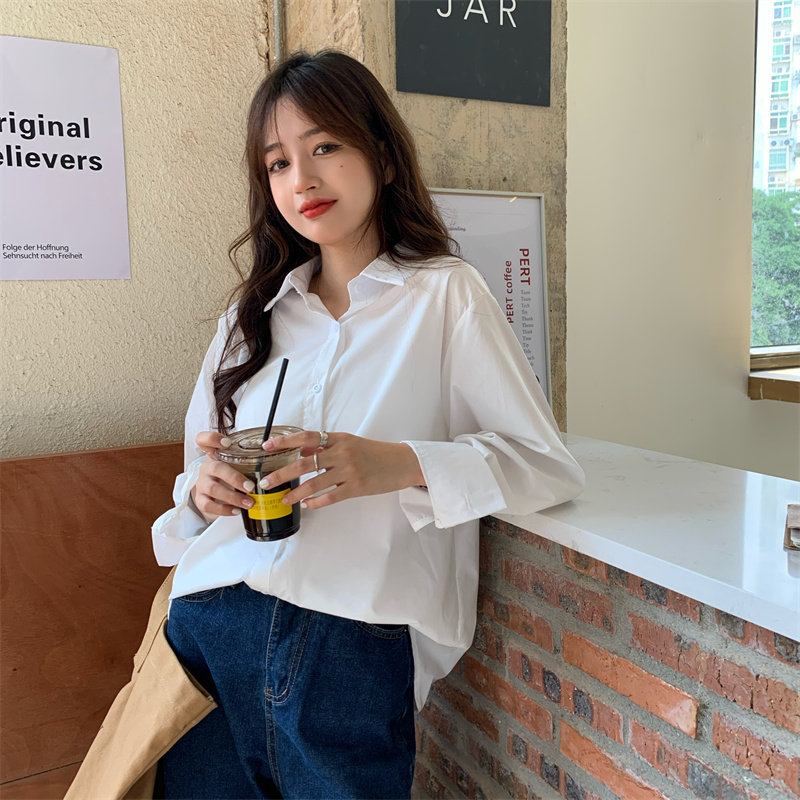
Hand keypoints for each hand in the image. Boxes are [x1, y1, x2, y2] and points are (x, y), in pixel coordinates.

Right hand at [191, 431, 255, 520]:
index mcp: (216, 455)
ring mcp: (202, 483)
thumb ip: (249, 460)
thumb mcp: (237, 465)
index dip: (213, 439)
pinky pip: (209, 505)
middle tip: (251, 487)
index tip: (227, 443)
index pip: (204, 440)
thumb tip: (278, 454)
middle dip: (235, 478)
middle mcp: (207, 467)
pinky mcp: (201, 500)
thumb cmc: (230, 477)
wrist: (214, 497)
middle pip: (216, 468)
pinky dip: (224, 509)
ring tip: (249, 502)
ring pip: (213, 488)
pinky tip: (236, 510)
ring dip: (233, 497)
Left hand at [260, 430, 424, 509]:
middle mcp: (342, 453)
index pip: (306, 437)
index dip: (285, 441)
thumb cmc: (375, 452)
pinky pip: (331, 497)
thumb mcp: (349, 442)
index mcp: (339, 439)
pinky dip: (316, 502)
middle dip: (282, 473)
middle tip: (266, 482)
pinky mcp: (357, 487)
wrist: (402, 463)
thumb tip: (301, 451)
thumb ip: (326, 446)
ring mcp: (350, 471)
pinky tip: (307, 505)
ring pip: (315, 483)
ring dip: (296, 493)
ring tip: (284, 499)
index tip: (267, 446)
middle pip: (304, 463)